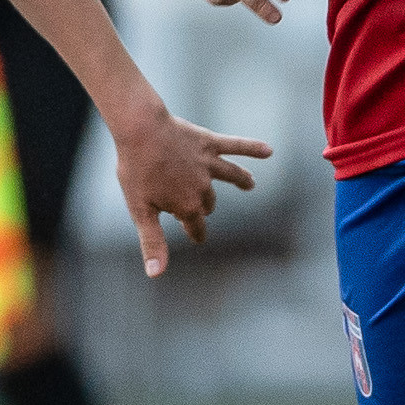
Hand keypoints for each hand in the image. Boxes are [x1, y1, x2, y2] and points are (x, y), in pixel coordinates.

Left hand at [108, 103, 273, 277]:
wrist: (141, 131)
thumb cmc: (136, 171)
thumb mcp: (141, 210)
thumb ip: (152, 242)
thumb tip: (156, 274)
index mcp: (187, 205)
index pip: (196, 227)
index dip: (193, 232)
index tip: (194, 236)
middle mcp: (204, 187)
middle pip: (208, 202)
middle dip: (203, 206)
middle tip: (189, 204)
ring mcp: (208, 164)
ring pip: (231, 175)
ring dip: (242, 180)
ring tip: (251, 184)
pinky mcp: (209, 142)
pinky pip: (235, 146)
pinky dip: (252, 148)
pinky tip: (269, 150)